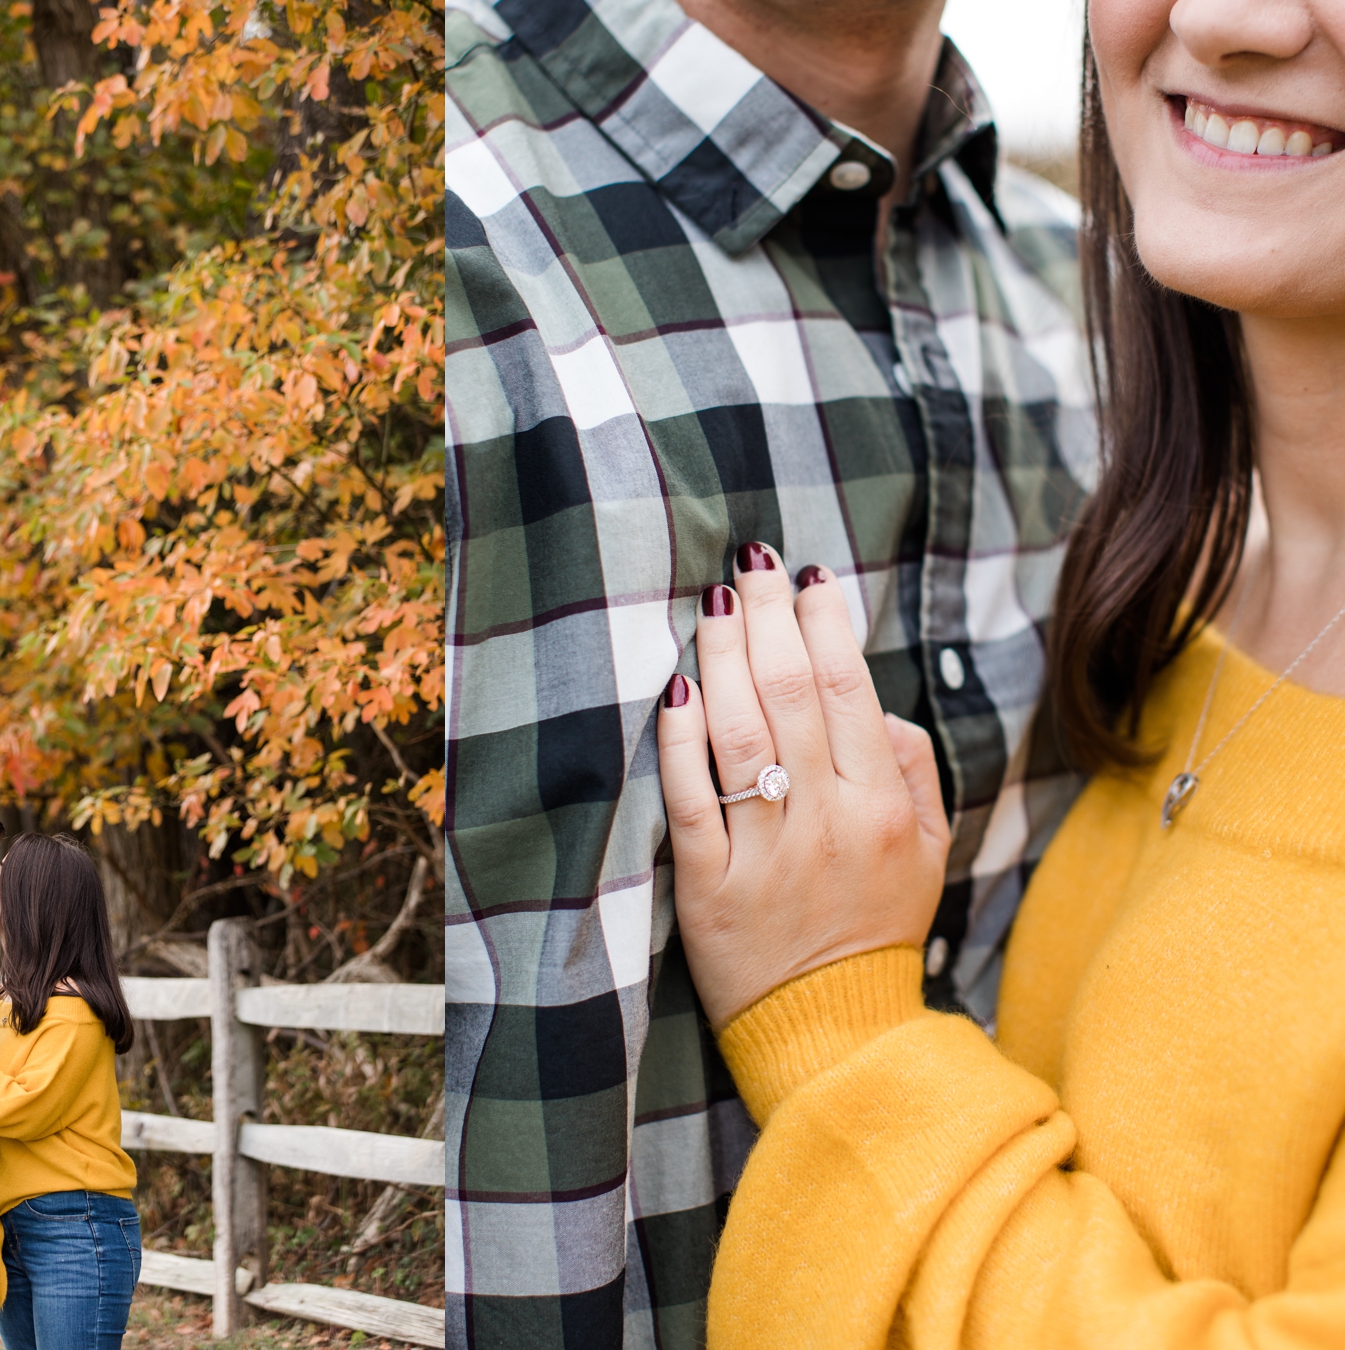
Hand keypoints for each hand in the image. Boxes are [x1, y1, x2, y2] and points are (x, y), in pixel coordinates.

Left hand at [656, 545, 950, 1028]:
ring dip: (721, 657)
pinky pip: (689, 800)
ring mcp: (764, 854)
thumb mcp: (929, 850)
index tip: (805, 577)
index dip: (823, 624)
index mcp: (882, 806)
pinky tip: (675, 689)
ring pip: (738, 734)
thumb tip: (875, 701)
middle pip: (790, 694)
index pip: (849, 690)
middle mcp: (826, 821)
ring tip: (713, 604)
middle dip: (767, 615)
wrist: (833, 1030)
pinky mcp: (708, 887)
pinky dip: (679, 741)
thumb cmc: (877, 925)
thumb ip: (912, 767)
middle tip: (748, 560)